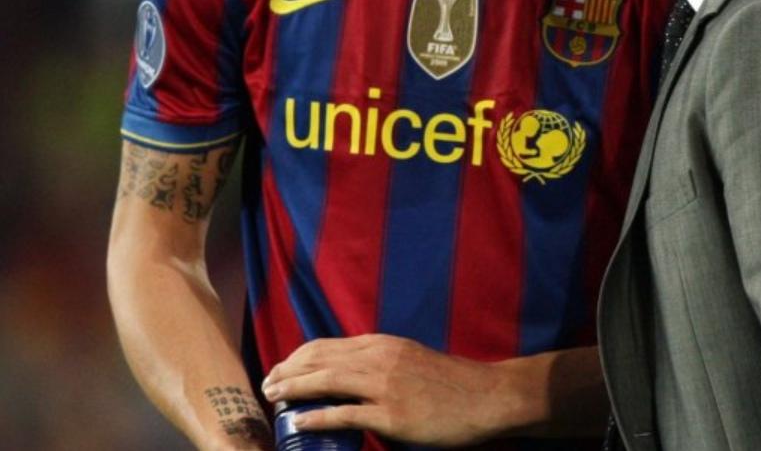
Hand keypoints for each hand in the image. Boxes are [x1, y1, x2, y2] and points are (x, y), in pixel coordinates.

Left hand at [261, 334, 510, 445]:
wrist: (487, 396)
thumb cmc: (452, 382)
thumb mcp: (412, 359)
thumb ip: (382, 362)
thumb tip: (351, 376)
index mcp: (384, 344)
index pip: (327, 345)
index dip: (297, 357)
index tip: (281, 369)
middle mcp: (380, 359)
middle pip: (320, 360)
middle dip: (287, 372)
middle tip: (267, 386)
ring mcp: (385, 386)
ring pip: (327, 381)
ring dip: (293, 389)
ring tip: (273, 398)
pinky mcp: (392, 414)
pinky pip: (345, 414)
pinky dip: (318, 416)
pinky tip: (298, 421)